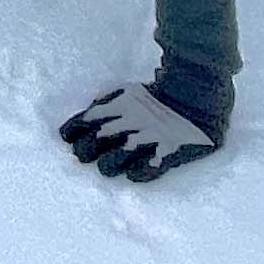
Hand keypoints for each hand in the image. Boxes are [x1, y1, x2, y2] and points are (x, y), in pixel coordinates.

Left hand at [57, 84, 220, 181]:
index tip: (66, 137)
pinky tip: (132, 175)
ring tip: (104, 166)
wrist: (197, 92)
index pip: (90, 118)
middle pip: (99, 140)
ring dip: (108, 163)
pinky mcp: (166, 152)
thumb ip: (110, 99)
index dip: (75, 129)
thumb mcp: (130, 88)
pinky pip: (148, 168)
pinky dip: (138, 172)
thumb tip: (93, 107)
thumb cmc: (162, 91)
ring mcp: (148, 139)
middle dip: (86, 148)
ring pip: (119, 156)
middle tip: (81, 154)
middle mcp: (130, 122)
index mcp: (120, 104)